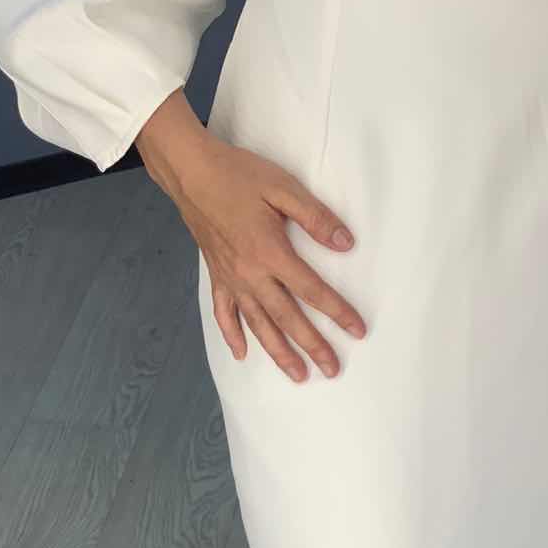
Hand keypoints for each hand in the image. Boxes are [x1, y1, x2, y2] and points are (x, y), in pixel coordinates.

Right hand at [136, 89, 365, 382]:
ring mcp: (231, 279)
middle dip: (312, 346)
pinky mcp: (216, 276)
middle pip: (287, 318)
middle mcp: (251, 274)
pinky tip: (243, 354)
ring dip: (279, 353)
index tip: (357, 331)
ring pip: (258, 325)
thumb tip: (345, 244)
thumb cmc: (238, 175)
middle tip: (332, 370)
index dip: (337, 312)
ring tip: (298, 375)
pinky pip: (224, 313)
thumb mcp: (283, 188)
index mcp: (271, 252)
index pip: (312, 290)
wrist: (191, 172)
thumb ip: (316, 218)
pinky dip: (232, 336)